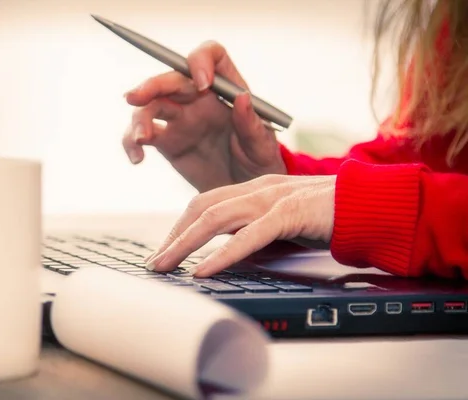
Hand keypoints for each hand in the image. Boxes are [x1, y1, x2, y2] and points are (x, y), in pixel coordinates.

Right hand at [122, 41, 286, 192]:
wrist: (242, 190)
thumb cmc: (258, 163)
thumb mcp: (262, 146)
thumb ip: (251, 123)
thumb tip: (241, 97)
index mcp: (226, 89)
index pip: (211, 57)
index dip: (201, 62)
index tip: (202, 84)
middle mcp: (199, 97)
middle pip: (172, 78)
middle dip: (152, 85)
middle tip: (136, 97)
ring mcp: (180, 118)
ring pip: (151, 105)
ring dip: (139, 117)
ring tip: (140, 139)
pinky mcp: (165, 141)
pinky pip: (141, 134)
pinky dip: (132, 142)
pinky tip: (137, 158)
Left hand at [145, 175, 335, 276]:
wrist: (371, 203)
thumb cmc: (329, 215)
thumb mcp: (283, 223)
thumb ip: (256, 232)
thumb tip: (230, 253)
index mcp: (255, 189)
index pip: (205, 204)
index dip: (181, 227)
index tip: (165, 250)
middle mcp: (258, 189)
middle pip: (202, 208)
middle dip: (173, 237)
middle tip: (154, 263)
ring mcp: (273, 198)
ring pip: (216, 218)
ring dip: (185, 244)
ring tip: (165, 266)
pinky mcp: (291, 213)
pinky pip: (249, 235)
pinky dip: (223, 253)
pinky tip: (204, 269)